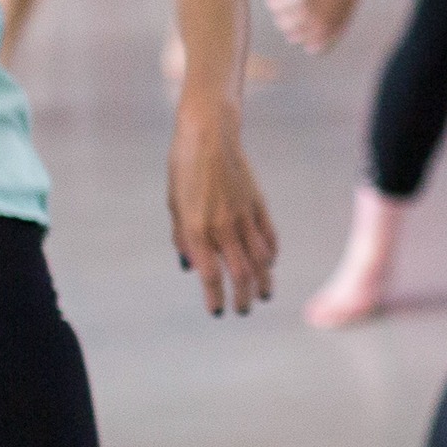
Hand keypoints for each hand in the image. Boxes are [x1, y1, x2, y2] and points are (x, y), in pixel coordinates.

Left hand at [166, 104, 278, 316]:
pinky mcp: (258, 204)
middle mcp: (222, 227)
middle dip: (243, 297)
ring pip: (260, 260)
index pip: (210, 275)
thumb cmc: (184, 169)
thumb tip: (188, 266)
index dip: (214, 298)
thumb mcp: (175, 205)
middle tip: (244, 310)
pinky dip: (271, 253)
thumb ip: (182, 238)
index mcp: (197, 229)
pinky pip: (268, 236)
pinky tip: (269, 263)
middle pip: (239, 274)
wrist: (209, 135)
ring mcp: (244, 216)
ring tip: (264, 294)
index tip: (217, 312)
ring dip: (264, 281)